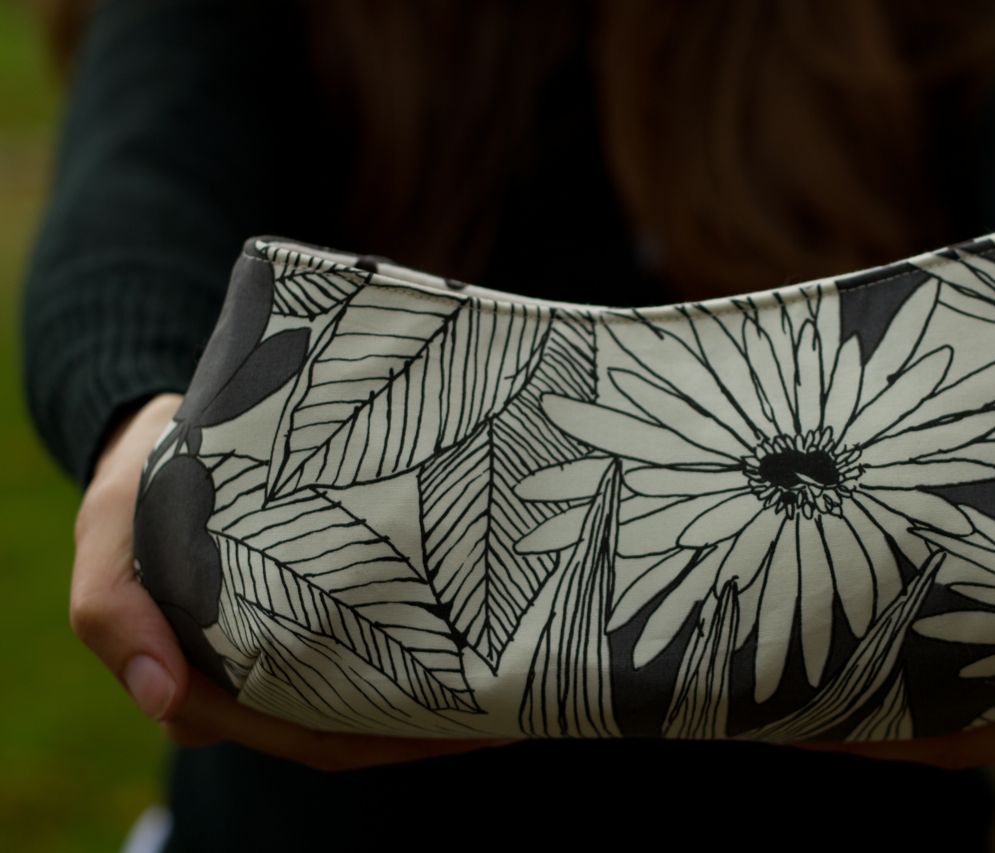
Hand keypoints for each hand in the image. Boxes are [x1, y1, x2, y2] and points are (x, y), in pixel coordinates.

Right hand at [70, 392, 516, 771]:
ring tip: (513, 690)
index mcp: (198, 684)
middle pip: (344, 728)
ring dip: (433, 708)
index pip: (291, 728)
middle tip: (508, 712)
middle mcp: (247, 684)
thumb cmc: (140, 482)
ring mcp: (282, 652)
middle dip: (425, 730)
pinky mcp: (310, 615)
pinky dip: (420, 665)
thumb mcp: (108, 528)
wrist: (168, 437)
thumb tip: (163, 701)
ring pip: (361, 703)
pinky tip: (481, 651)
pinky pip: (367, 657)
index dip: (373, 735)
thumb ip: (114, 605)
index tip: (457, 721)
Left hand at [791, 421, 994, 769]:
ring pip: (921, 703)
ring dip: (851, 695)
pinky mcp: (993, 637)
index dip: (897, 736)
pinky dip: (874, 657)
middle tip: (767, 696)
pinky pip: (925, 662)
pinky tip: (817, 629)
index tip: (820, 720)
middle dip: (852, 722)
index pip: (980, 737)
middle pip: (931, 730)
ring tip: (773, 675)